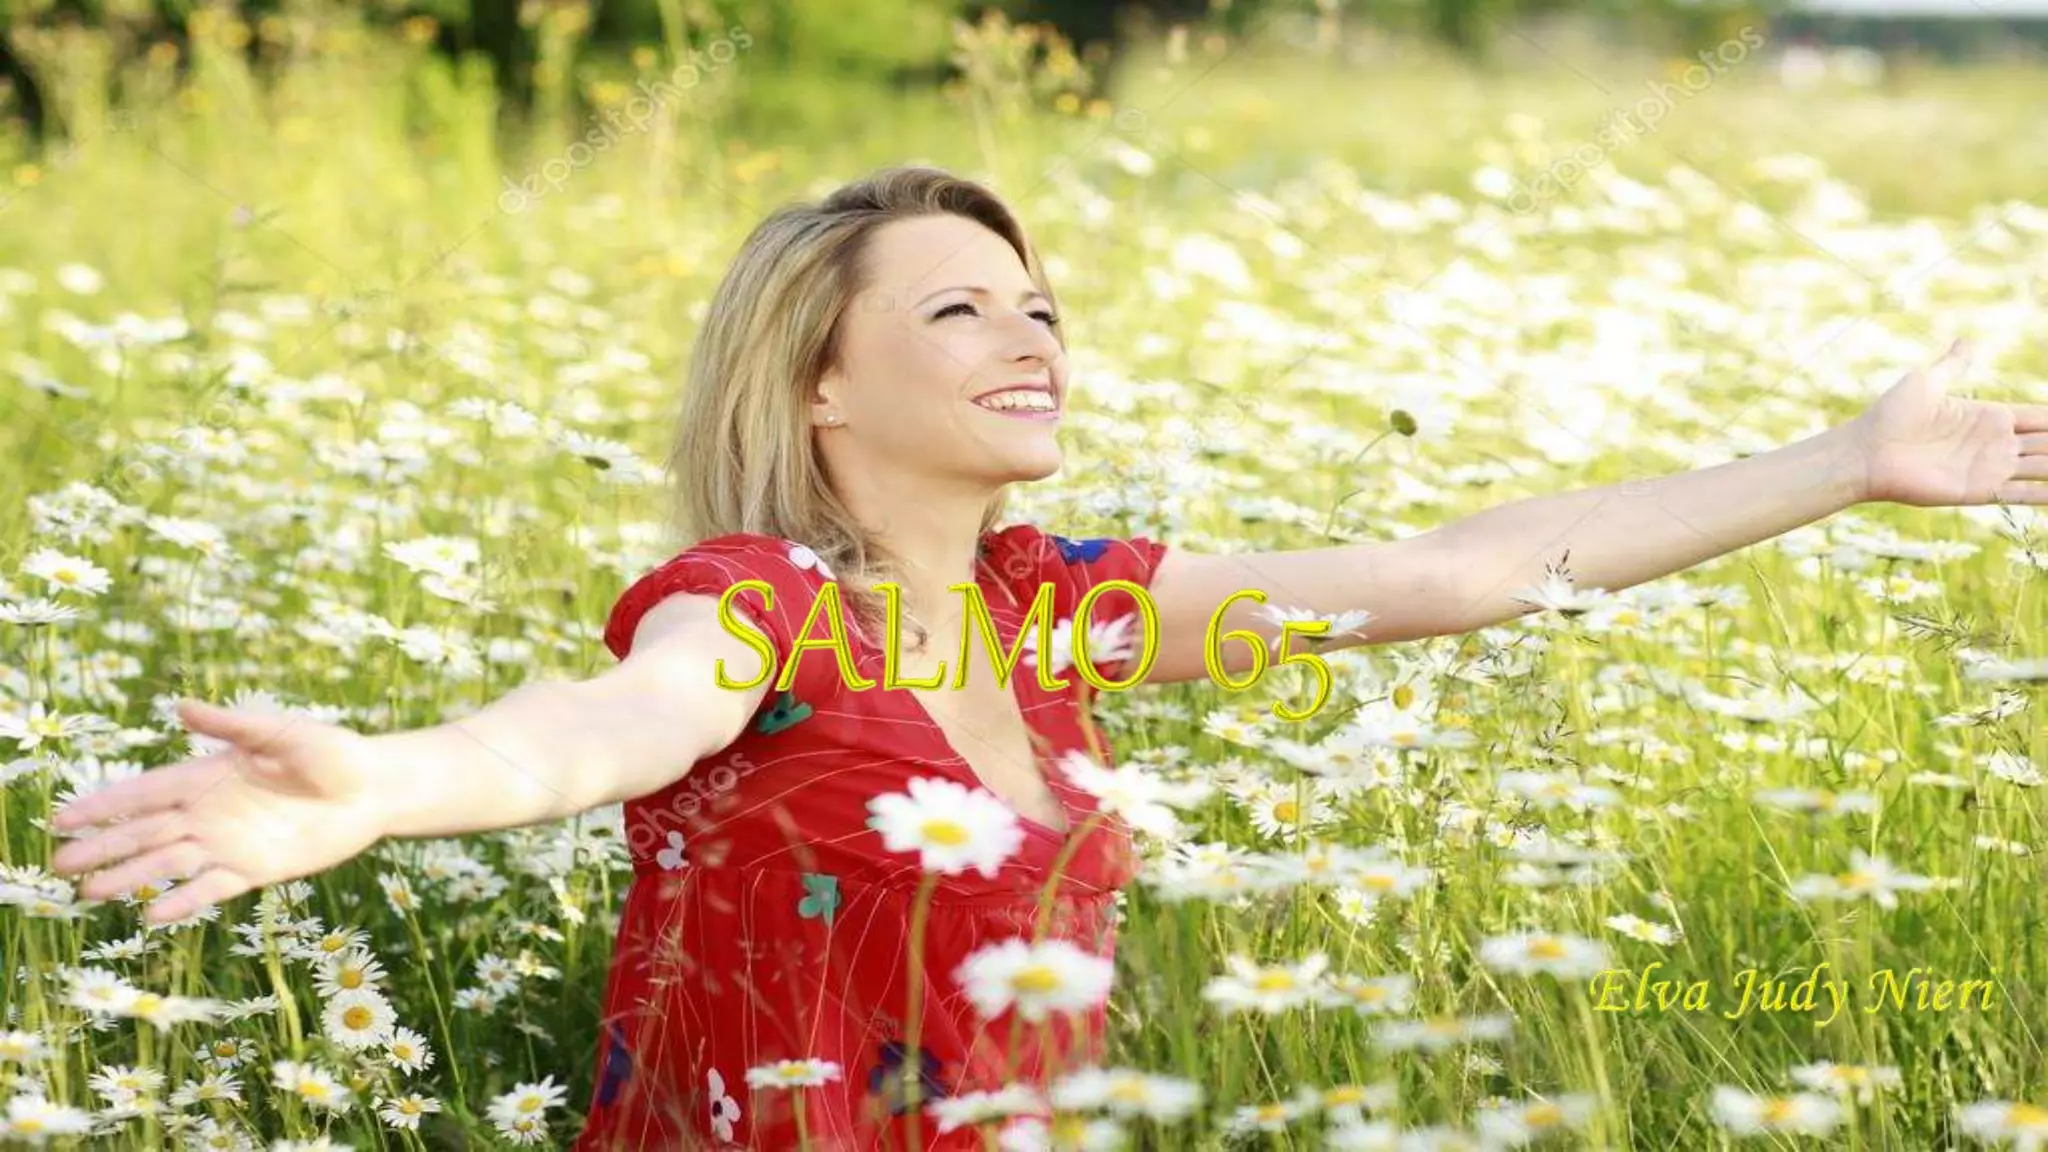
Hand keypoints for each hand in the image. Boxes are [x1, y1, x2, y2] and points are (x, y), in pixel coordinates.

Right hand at [49, 698, 393, 925]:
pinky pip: (212, 887)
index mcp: (209, 775)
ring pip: (169, 862)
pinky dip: (184, 899)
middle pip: (146, 831)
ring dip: (131, 876)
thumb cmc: (330, 752)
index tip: (62, 818)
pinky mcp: (256, 869)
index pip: (145, 793)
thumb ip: (232, 724)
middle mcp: (210, 813)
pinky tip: (154, 913)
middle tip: (61, 863)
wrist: (375, 789)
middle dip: (104, 846)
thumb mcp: (280, 732)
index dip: (104, 805)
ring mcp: (230, 843)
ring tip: (90, 893)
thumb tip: (181, 706)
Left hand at [1847, 339, 2047, 507]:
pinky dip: (2046, 495)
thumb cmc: (1890, 416)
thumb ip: (1954, 365)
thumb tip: (1968, 342)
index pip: (2042, 418)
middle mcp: (1997, 444)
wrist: (1865, 453)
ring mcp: (1991, 468)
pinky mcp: (1980, 491)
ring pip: (2045, 467)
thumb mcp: (1927, 382)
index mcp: (1990, 417)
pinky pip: (2022, 495)